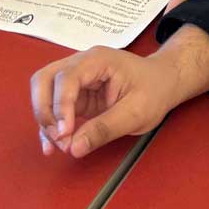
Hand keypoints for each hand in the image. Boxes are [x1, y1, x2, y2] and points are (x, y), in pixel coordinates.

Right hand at [29, 28, 208, 158]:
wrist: (164, 82)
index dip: (60, 107)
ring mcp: (77, 79)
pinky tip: (52, 145)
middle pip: (45, 79)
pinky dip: (50, 126)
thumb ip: (104, 129)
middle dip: (44, 110)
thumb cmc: (154, 89)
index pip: (66, 78)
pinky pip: (54, 107)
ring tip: (55, 145)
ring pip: (44, 92)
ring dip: (44, 119)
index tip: (65, 134)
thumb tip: (74, 147)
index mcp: (97, 60)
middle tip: (57, 138)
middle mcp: (82, 64)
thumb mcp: (136, 113)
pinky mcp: (77, 94)